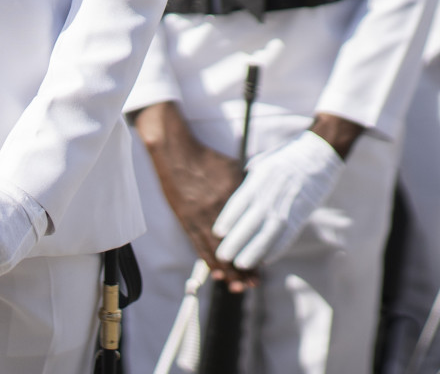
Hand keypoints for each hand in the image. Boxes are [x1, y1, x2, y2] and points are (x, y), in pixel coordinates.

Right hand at [135, 102, 254, 291]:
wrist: (175, 152)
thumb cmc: (207, 159)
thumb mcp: (233, 170)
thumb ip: (246, 191)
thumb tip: (263, 203)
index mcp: (231, 199)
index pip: (246, 234)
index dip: (255, 252)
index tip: (263, 267)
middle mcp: (215, 212)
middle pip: (231, 248)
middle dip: (242, 269)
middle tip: (252, 284)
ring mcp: (198, 217)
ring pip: (214, 251)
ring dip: (226, 271)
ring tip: (237, 286)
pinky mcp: (185, 219)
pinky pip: (198, 245)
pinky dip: (208, 260)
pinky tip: (216, 272)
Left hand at [212, 129, 344, 269]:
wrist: (315, 157)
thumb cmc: (284, 160)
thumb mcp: (261, 166)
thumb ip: (248, 184)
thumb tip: (233, 203)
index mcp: (259, 180)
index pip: (239, 202)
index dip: (228, 219)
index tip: (217, 233)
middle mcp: (272, 194)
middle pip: (251, 221)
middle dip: (236, 241)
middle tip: (222, 256)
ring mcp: (287, 206)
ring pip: (268, 232)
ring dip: (253, 250)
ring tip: (240, 263)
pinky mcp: (301, 215)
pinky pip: (287, 235)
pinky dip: (276, 248)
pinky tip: (265, 260)